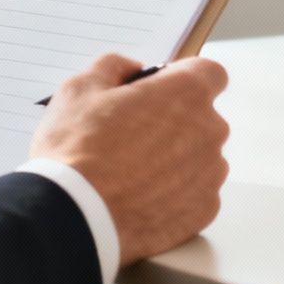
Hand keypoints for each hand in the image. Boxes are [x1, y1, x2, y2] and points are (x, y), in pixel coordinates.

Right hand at [31, 54, 230, 263]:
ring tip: (133, 172)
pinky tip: (142, 196)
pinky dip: (176, 192)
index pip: (209, 73)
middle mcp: (209, 130)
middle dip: (174, 121)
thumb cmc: (76, 151)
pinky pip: (196, 192)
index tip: (160, 91)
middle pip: (202, 116)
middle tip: (133, 135)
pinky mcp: (204, 210)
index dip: (182, 78)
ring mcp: (210, 173)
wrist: (73, 217)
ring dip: (176, 158)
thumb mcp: (80, 88)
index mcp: (186, 93)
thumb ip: (113, 66)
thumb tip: (130, 68)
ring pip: (200, 156)